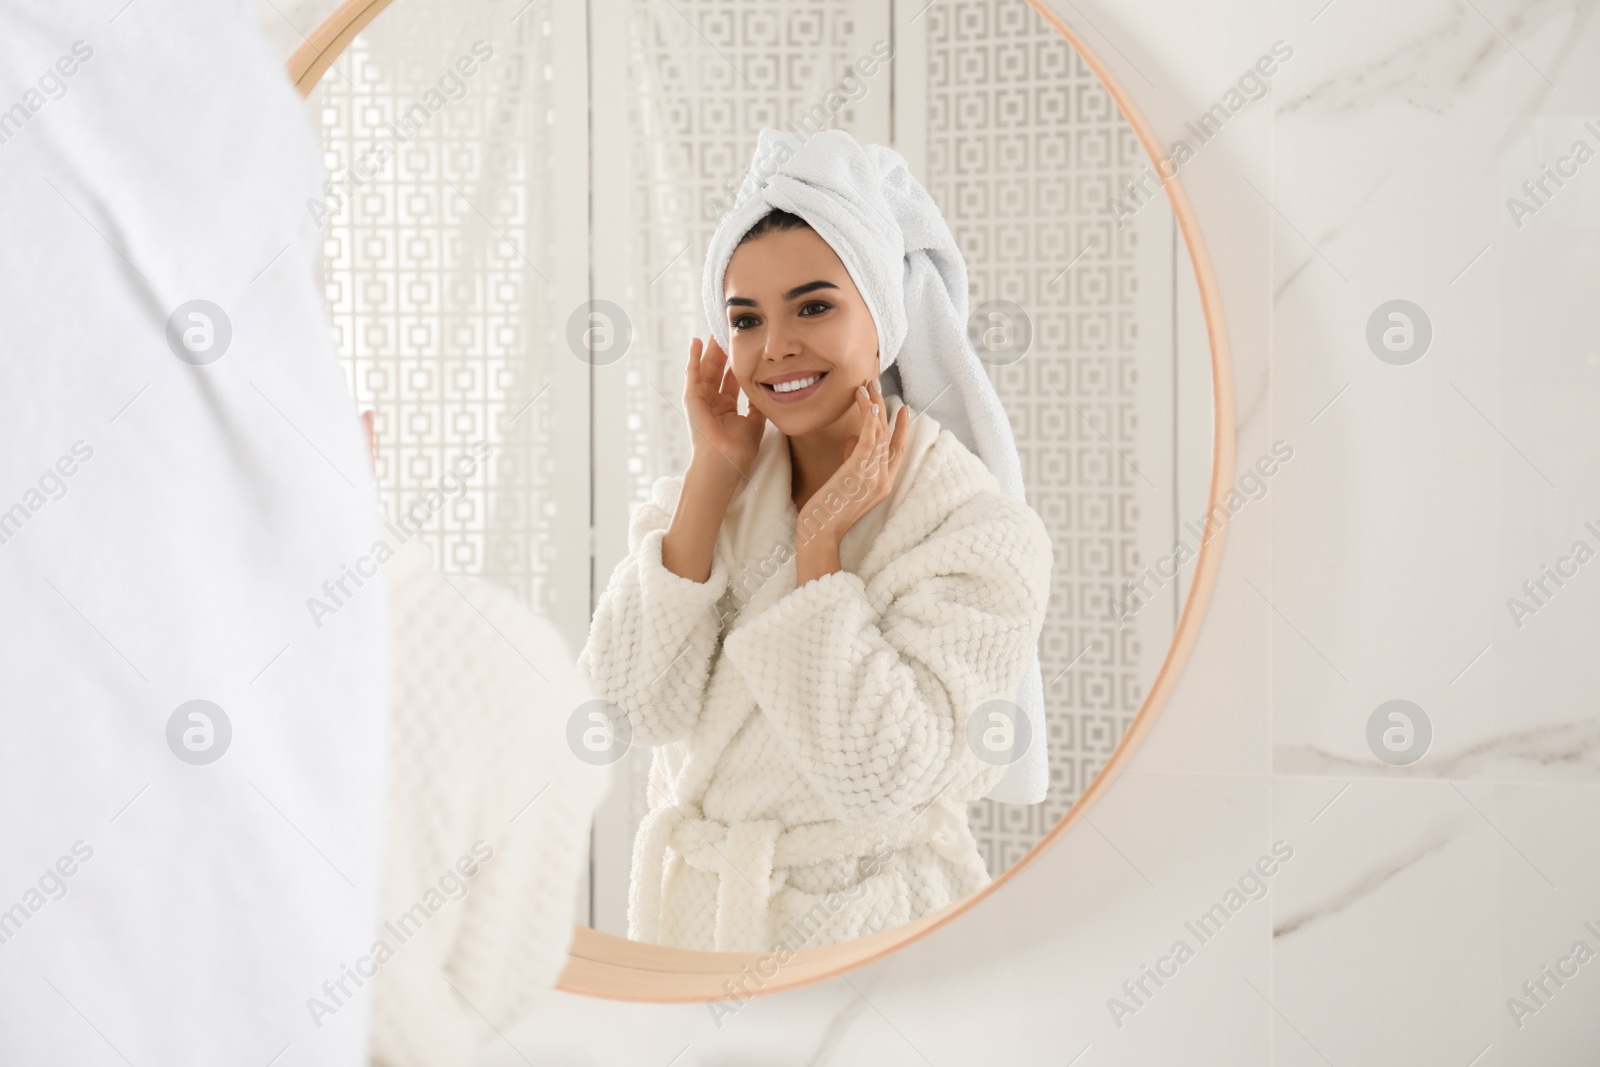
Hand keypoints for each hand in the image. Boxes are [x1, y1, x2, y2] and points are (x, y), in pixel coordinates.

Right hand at [683, 335, 765, 484]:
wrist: (726, 460)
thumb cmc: (739, 448)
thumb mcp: (755, 421)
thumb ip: (758, 405)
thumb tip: (766, 390)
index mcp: (727, 408)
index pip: (731, 379)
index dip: (737, 362)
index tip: (743, 346)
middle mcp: (713, 402)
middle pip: (718, 370)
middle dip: (723, 352)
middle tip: (728, 332)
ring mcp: (702, 400)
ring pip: (706, 369)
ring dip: (711, 350)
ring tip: (715, 331)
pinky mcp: (692, 398)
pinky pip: (693, 374)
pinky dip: (694, 357)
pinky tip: (697, 342)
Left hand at [795, 377, 908, 552]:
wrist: (820, 531)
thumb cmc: (828, 509)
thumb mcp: (845, 482)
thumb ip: (853, 460)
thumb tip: (855, 438)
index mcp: (883, 484)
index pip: (898, 451)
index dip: (902, 428)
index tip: (903, 408)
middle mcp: (883, 479)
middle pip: (890, 436)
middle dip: (884, 407)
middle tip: (877, 384)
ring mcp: (874, 476)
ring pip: (880, 433)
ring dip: (874, 405)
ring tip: (867, 385)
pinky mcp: (859, 471)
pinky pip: (870, 438)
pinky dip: (869, 417)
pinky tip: (865, 401)